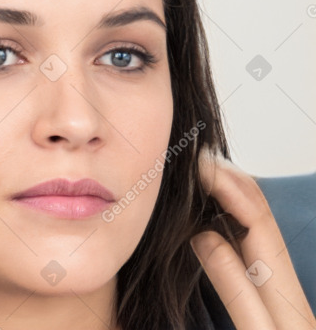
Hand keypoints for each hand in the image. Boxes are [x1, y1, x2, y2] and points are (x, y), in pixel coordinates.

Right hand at [190, 146, 315, 329]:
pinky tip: (206, 203)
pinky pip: (244, 221)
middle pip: (256, 200)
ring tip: (194, 169)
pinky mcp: (263, 266)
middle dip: (225, 172)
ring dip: (225, 182)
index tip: (194, 166)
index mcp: (277, 271)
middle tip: (191, 156)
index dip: (223, 183)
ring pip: (251, 206)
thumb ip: (231, 282)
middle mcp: (276, 257)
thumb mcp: (257, 327)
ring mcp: (271, 259)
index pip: (252, 211)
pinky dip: (224, 201)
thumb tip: (202, 235)